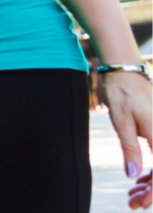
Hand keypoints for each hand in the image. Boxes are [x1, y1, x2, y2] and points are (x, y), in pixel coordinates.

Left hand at [99, 72, 152, 208]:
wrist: (124, 71)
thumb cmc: (120, 92)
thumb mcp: (120, 121)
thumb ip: (129, 148)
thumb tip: (132, 174)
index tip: (139, 203)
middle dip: (152, 192)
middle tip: (132, 203)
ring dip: (152, 183)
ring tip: (132, 195)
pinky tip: (137, 179)